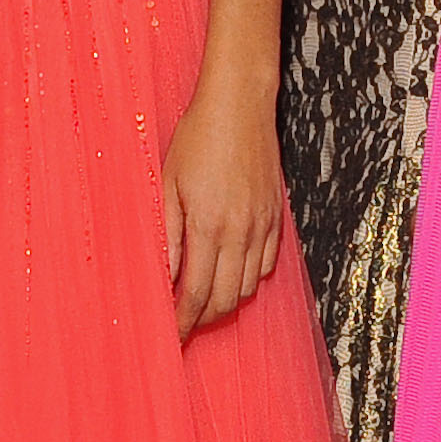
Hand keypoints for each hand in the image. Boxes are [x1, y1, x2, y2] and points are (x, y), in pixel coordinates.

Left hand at [159, 79, 285, 336]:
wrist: (240, 106)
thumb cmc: (196, 139)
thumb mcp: (166, 184)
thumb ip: (167, 234)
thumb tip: (164, 277)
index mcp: (209, 226)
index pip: (197, 294)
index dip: (184, 321)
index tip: (172, 336)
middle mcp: (241, 232)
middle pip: (226, 300)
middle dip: (204, 319)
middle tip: (184, 322)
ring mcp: (263, 226)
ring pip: (248, 287)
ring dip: (226, 301)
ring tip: (203, 299)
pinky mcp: (276, 218)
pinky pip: (266, 266)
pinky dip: (247, 279)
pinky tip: (229, 272)